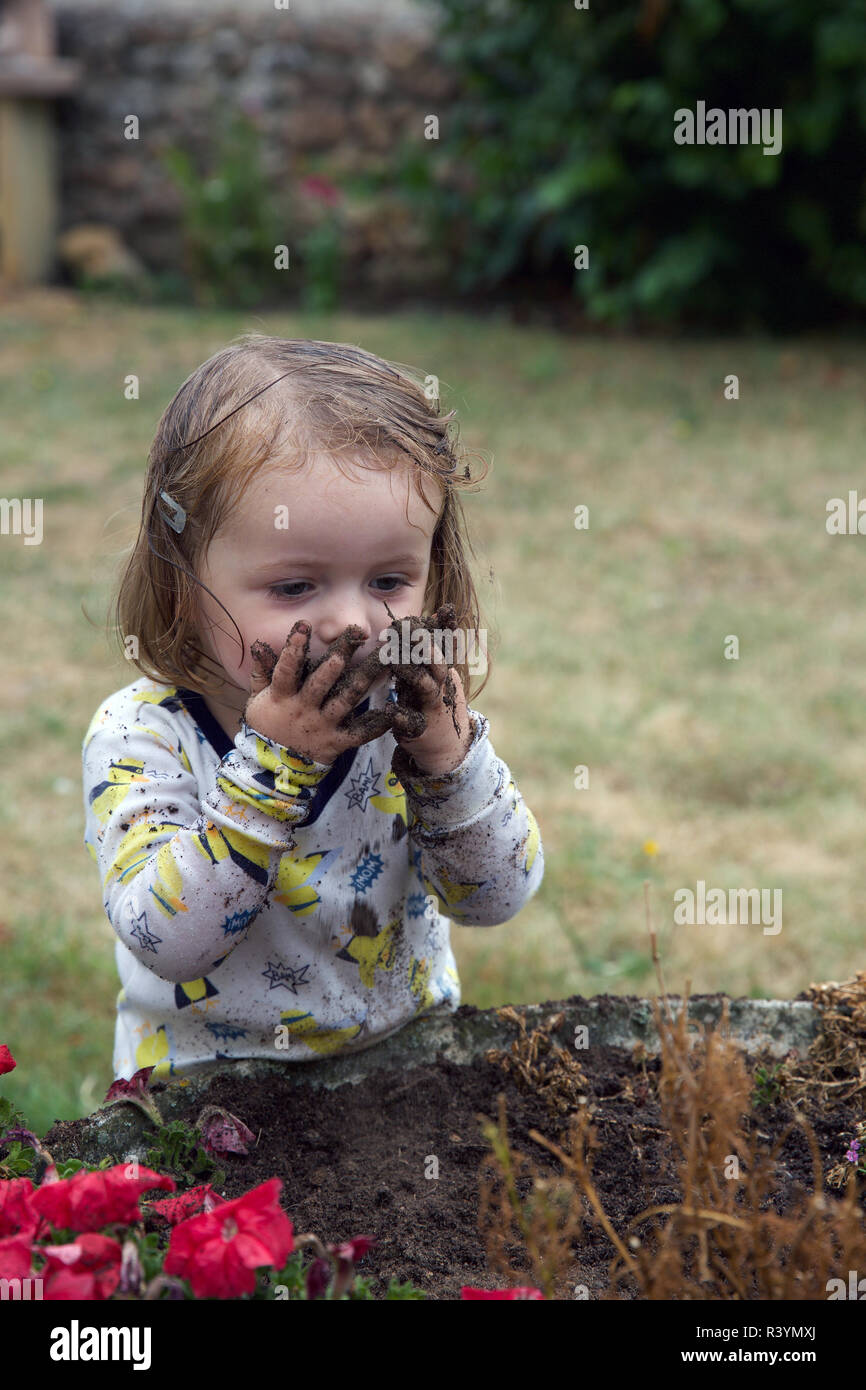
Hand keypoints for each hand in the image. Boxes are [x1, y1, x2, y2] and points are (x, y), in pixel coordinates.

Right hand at [244, 621, 425, 764]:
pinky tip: (393, 710)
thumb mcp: (257, 699)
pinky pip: (360, 733)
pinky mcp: (337, 742)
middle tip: (354, 636)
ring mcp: (322, 726)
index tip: (304, 625)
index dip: (293, 648)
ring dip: (364, 679)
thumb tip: (259, 645)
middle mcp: (304, 710)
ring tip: (381, 660)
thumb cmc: (267, 725)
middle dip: (338, 657)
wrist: (274, 768)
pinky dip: (377, 724)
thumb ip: (261, 672)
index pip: (286, 670)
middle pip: (322, 681)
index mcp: (283, 697)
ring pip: (345, 700)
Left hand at [387, 608, 473, 774]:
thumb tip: (435, 614)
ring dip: (411, 672)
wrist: (447, 748)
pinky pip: (410, 721)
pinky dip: (400, 715)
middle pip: (437, 663)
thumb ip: (433, 649)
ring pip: (426, 687)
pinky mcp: (419, 729)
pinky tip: (389, 709)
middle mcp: (441, 687)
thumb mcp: (435, 676)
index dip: (446, 628)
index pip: (447, 646)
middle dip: (426, 645)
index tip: (445, 609)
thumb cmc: (434, 704)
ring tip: (394, 659)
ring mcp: (432, 708)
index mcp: (443, 672)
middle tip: (411, 627)